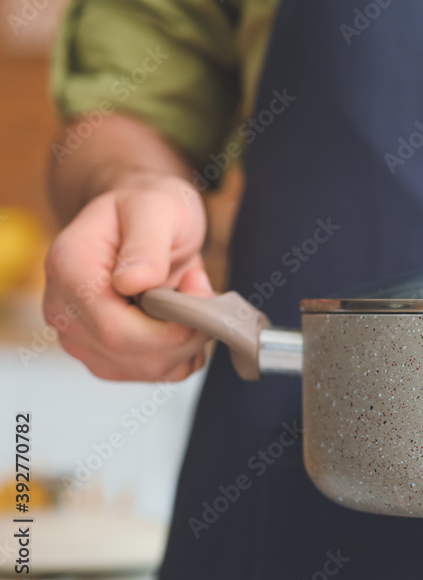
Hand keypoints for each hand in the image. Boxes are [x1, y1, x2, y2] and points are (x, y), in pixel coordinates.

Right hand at [43, 174, 213, 380]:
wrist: (141, 219)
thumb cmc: (147, 206)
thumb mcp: (157, 207)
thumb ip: (146, 244)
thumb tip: (133, 282)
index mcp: (70, 268)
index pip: (116, 330)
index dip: (169, 327)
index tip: (199, 293)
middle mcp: (65, 310)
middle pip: (132, 355)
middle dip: (184, 333)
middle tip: (201, 292)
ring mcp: (82, 338)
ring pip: (147, 370)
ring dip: (186, 342)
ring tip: (188, 297)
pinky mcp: (106, 355)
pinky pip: (155, 373)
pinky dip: (182, 353)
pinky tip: (182, 320)